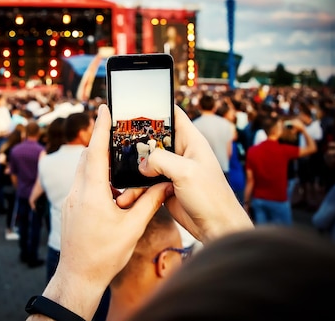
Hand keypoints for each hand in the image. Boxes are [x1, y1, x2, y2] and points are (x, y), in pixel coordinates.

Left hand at [45, 104, 168, 319]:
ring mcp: (71, 199)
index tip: (104, 108)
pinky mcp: (71, 208)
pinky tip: (112, 186)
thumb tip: (165, 184)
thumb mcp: (132, 228)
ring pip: (84, 170)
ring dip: (99, 160)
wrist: (78, 277)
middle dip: (101, 140)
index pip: (95, 151)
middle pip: (87, 157)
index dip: (100, 128)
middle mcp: (78, 192)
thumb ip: (149, 203)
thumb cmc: (104, 255)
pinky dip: (96, 176)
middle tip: (116, 128)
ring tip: (118, 156)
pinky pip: (83, 183)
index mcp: (92, 193)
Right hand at [120, 105, 252, 242]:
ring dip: (133, 168)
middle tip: (118, 141)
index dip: (156, 108)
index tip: (135, 107)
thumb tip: (142, 165)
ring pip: (146, 162)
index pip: (173, 115)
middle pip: (154, 138)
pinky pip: (145, 182)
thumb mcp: (186, 172)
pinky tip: (127, 194)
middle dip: (136, 140)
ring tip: (118, 173)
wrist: (216, 228)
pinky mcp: (165, 187)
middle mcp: (180, 153)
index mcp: (191, 141)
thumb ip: (161, 160)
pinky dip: (135, 187)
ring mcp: (172, 170)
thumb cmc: (211, 197)